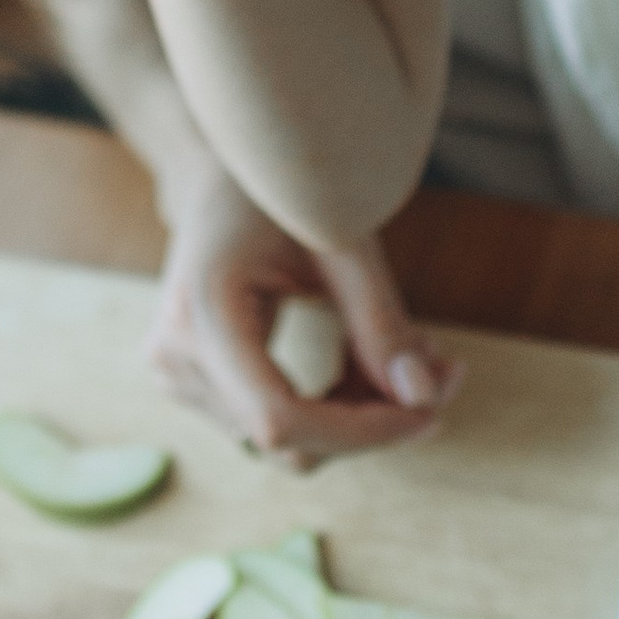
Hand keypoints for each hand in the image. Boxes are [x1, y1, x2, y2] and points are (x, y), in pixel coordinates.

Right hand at [147, 175, 459, 467]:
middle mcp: (175, 358)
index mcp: (201, 314)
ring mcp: (177, 377)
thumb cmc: (280, 195)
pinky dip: (330, 407)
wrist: (216, 176)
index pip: (280, 420)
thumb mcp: (339, 244)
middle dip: (372, 422)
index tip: (428, 412)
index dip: (361, 432)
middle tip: (443, 376)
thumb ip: (380, 321)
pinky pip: (273, 424)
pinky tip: (367, 364)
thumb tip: (422, 397)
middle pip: (288, 440)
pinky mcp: (193, 385)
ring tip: (410, 358)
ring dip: (356, 415)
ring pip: (287, 441)